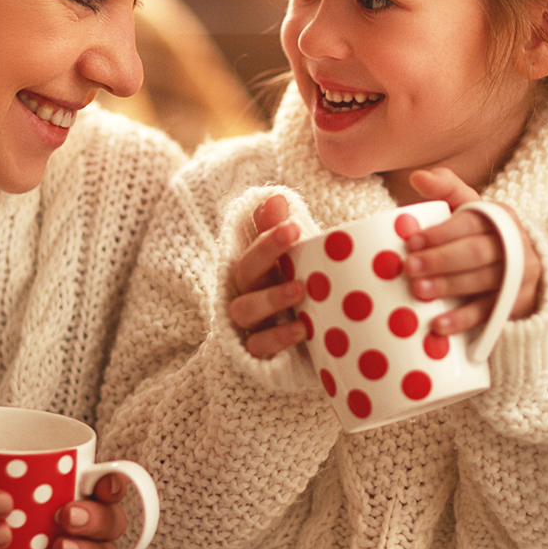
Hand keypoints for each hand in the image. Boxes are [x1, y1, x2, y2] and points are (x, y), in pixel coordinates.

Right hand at [227, 193, 307, 358]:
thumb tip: (276, 197)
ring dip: (270, 297)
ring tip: (300, 289)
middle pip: (245, 270)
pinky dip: (278, 337)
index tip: (292, 220)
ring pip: (245, 309)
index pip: (254, 242)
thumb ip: (280, 232)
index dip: (266, 230)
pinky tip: (302, 328)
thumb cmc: (293, 294)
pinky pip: (259, 345)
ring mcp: (250, 323)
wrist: (297, 347)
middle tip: (294, 232)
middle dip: (267, 250)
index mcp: (256, 268)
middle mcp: (247, 291)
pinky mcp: (259, 351)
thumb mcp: (292, 263)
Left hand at [402, 167, 542, 333]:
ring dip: (449, 287)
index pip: (471, 222)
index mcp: (500, 217)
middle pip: (477, 252)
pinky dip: (462, 319)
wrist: (520, 272)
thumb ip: (446, 189)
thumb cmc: (481, 237)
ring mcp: (520, 275)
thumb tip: (418, 176)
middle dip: (440, 260)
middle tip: (409, 268)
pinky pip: (489, 312)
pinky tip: (438, 324)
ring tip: (418, 292)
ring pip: (483, 281)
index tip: (411, 241)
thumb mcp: (469, 210)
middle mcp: (516, 243)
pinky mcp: (518, 303)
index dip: (441, 232)